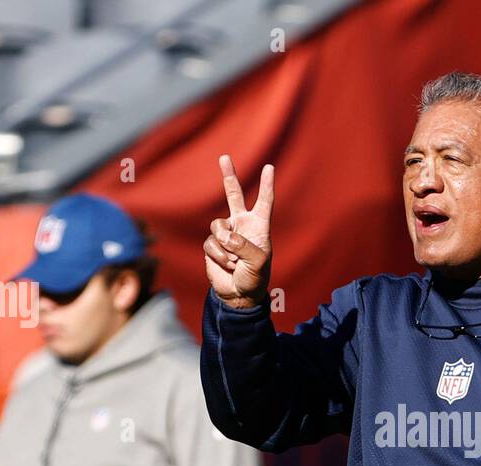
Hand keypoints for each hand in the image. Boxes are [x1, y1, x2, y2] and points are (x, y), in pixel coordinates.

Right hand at [204, 154, 273, 308]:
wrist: (238, 294)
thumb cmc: (255, 278)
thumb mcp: (257, 262)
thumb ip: (243, 245)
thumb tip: (226, 235)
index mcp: (259, 226)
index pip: (264, 202)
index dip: (266, 185)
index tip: (269, 167)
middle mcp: (241, 226)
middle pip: (233, 195)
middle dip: (228, 176)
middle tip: (224, 157)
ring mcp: (226, 234)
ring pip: (217, 226)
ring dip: (225, 246)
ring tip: (235, 261)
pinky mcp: (212, 244)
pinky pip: (211, 243)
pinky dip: (219, 256)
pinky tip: (227, 265)